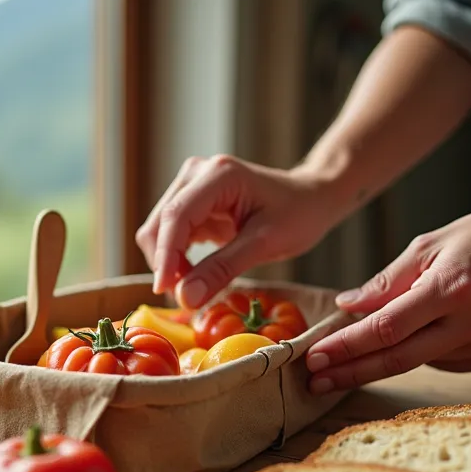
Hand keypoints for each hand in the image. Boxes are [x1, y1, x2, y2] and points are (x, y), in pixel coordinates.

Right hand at [135, 154, 348, 309]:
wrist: (311, 198)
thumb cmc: (298, 214)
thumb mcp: (265, 244)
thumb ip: (223, 269)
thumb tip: (185, 298)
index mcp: (218, 175)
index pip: (177, 216)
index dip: (166, 255)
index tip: (165, 289)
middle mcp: (197, 174)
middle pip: (160, 223)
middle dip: (165, 262)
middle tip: (185, 297)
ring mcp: (191, 187)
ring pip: (159, 230)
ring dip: (168, 262)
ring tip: (194, 287)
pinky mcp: (192, 203)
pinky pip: (170, 235)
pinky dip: (176, 259)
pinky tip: (194, 276)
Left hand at [303, 200, 470, 393]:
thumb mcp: (431, 243)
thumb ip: (387, 281)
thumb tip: (345, 305)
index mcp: (451, 288)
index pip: (386, 327)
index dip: (347, 346)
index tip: (315, 356)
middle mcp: (470, 322)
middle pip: (397, 359)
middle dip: (350, 371)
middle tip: (313, 380)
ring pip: (416, 361)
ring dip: (380, 357)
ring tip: (356, 345)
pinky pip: (437, 360)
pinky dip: (417, 348)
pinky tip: (423, 328)